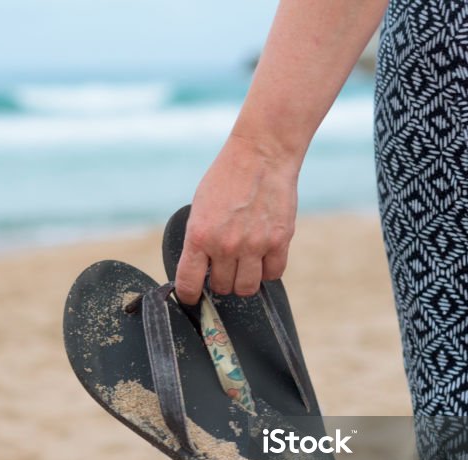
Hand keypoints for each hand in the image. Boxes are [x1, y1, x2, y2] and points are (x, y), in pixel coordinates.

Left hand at [175, 133, 298, 304]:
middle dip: (221, 281)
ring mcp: (254, 245)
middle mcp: (226, 245)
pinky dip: (267, 270)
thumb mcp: (199, 208)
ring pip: (247, 288)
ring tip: (243, 264)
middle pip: (222, 288)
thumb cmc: (227, 178)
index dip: (188, 295)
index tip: (191, 296)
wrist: (261, 155)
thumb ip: (199, 240)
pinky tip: (263, 256)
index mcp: (199, 236)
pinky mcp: (279, 241)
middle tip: (224, 266)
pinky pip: (273, 274)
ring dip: (243, 280)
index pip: (188, 284)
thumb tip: (199, 270)